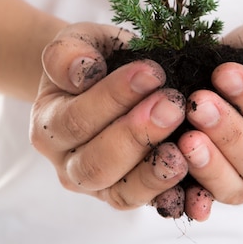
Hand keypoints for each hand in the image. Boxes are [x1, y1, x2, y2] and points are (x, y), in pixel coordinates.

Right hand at [30, 22, 188, 216]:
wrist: (108, 73)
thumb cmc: (94, 56)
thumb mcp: (77, 40)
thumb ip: (69, 52)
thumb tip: (81, 71)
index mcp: (49, 126)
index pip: (76, 120)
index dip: (114, 97)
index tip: (152, 71)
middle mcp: (68, 163)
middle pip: (97, 164)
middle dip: (138, 134)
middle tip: (173, 104)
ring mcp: (99, 186)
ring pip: (122, 192)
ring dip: (155, 169)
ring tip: (185, 145)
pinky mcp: (130, 194)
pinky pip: (149, 202)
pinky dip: (173, 195)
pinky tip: (194, 176)